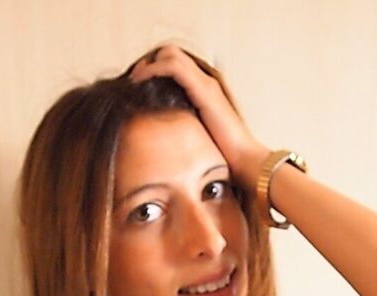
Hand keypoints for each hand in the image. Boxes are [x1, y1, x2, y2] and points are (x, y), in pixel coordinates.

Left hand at [129, 45, 269, 190]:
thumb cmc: (222, 156)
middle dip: (148, 63)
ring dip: (147, 64)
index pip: (175, 65)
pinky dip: (153, 70)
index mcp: (204, 91)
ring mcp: (205, 83)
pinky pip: (172, 67)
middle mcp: (205, 82)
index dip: (154, 69)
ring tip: (132, 80)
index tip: (136, 86)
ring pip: (170, 54)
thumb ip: (181, 129)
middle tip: (132, 80)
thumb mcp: (194, 137)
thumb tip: (159, 137)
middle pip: (171, 53)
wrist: (244, 160)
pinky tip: (140, 83)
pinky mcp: (202, 90)